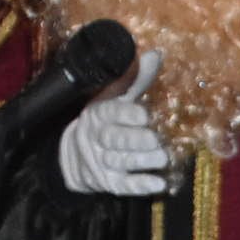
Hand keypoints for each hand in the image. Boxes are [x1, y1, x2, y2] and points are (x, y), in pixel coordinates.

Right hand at [57, 51, 171, 195]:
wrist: (76, 156)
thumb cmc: (106, 121)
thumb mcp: (116, 98)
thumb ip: (136, 79)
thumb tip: (156, 54)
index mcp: (97, 113)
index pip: (109, 113)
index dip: (126, 114)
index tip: (144, 114)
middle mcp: (97, 137)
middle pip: (114, 139)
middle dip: (135, 139)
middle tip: (156, 139)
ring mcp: (101, 161)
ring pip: (121, 161)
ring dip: (143, 160)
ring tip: (163, 158)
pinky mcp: (109, 182)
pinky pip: (124, 185)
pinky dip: (141, 186)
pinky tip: (159, 184)